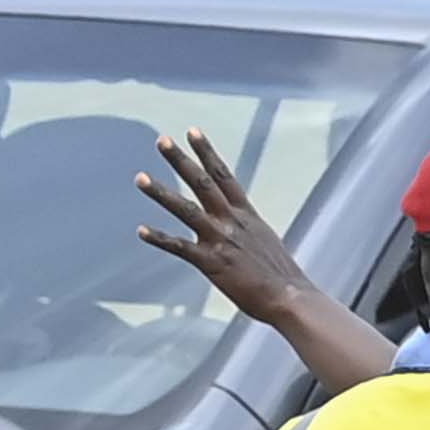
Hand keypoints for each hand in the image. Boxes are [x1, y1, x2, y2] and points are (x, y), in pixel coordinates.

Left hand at [135, 130, 334, 324]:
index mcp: (246, 214)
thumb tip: (238, 227)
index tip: (192, 132)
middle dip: (180, 160)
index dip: (207, 152)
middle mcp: (232, 221)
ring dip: (161, 192)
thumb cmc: (280, 276)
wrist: (289, 297)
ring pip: (186, 209)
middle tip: (161, 140)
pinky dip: (160, 238)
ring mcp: (221, 240)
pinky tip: (141, 230)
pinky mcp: (212, 262)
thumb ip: (246, 229)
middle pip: (203, 183)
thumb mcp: (264, 241)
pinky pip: (181, 247)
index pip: (224, 175)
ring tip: (140, 178)